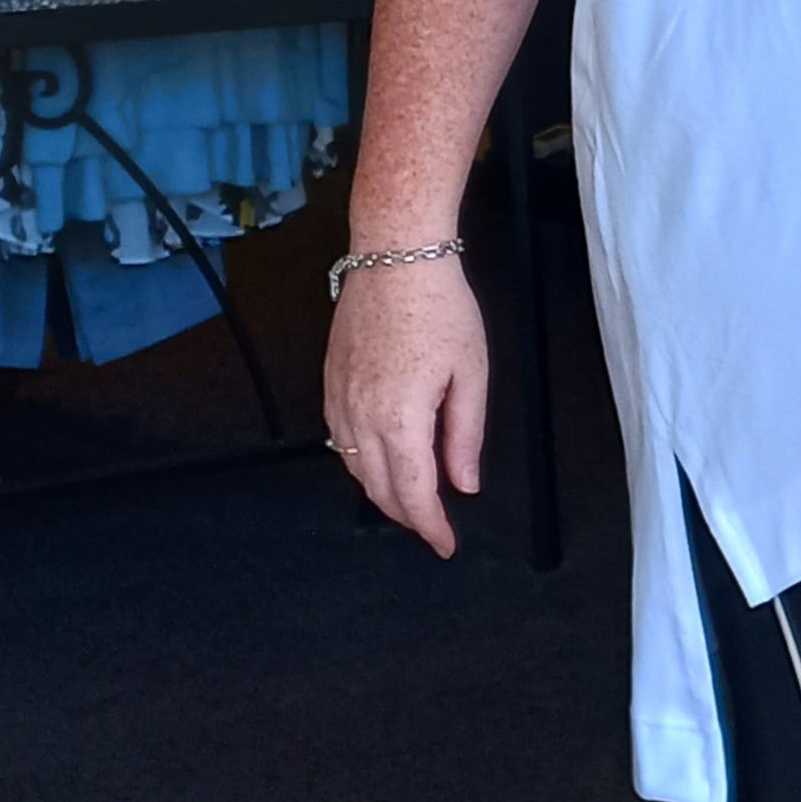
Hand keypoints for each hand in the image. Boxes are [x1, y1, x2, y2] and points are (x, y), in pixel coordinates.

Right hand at [322, 256, 487, 556]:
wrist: (395, 257)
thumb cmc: (439, 305)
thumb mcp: (470, 372)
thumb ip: (465, 434)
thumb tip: (463, 482)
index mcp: (401, 419)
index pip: (414, 494)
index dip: (431, 527)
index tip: (445, 544)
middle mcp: (362, 416)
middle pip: (380, 490)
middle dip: (408, 516)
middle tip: (433, 525)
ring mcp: (340, 400)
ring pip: (355, 469)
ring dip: (382, 492)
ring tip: (411, 500)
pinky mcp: (330, 384)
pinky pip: (341, 440)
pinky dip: (360, 463)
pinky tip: (380, 461)